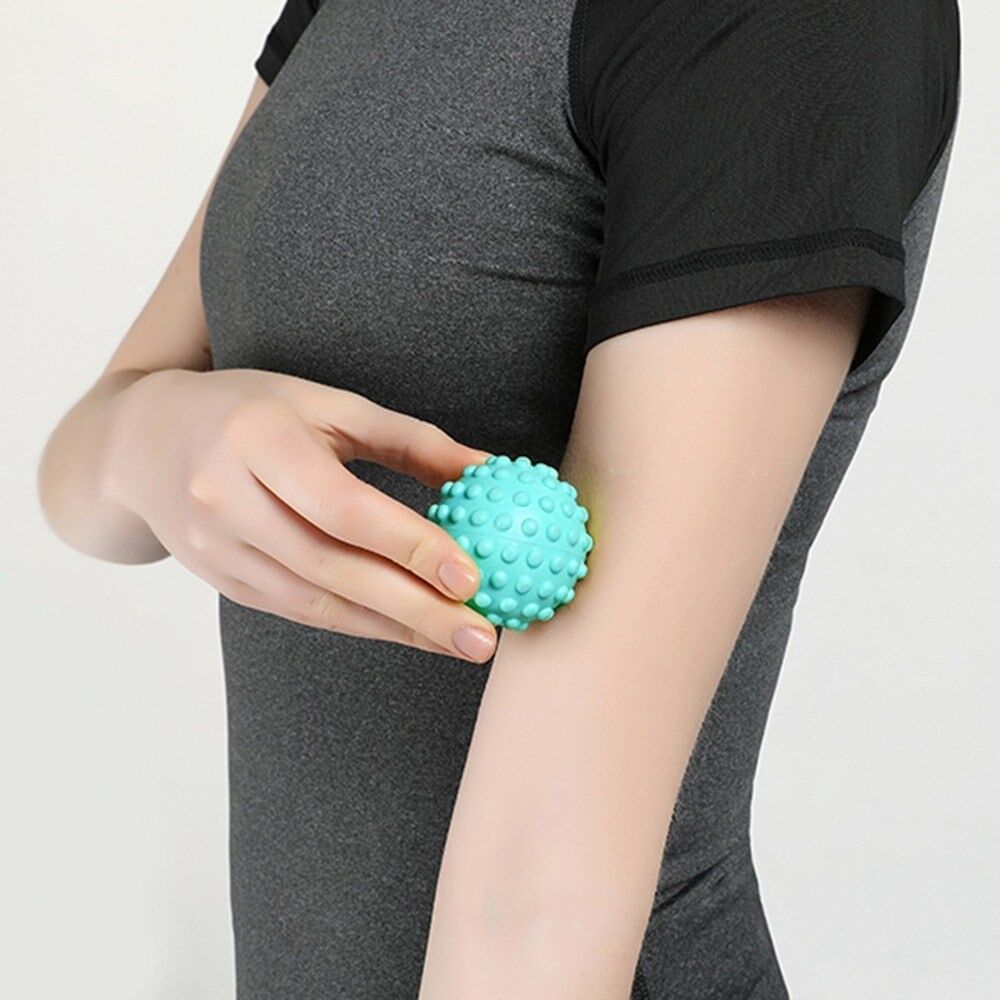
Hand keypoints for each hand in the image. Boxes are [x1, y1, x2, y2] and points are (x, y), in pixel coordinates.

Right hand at [100, 367, 496, 661]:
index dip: (409, 544)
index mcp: (258, 439)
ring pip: (316, 602)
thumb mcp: (329, 404)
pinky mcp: (222, 580)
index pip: (342, 506)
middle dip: (415, 610)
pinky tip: (407, 633)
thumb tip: (490, 470)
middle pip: (332, 567)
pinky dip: (358, 625)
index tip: (472, 576)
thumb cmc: (253, 411)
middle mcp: (227, 498)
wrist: (144, 442)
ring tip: (459, 643)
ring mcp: (217, 548)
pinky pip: (299, 611)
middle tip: (481, 636)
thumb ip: (411, 440)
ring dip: (394, 629)